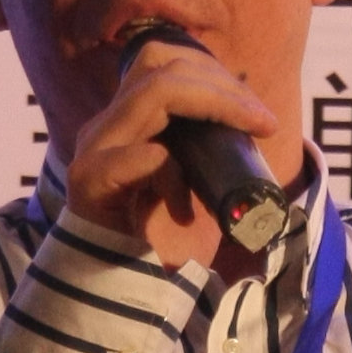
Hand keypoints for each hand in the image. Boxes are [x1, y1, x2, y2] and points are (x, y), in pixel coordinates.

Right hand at [66, 38, 278, 269]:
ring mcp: (95, 150)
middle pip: (159, 64)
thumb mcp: (190, 183)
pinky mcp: (91, 182)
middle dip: (220, 84)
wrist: (111, 292)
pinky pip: (144, 156)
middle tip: (260, 118)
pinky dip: (177, 172)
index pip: (162, 60)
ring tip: (247, 131)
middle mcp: (106, 126)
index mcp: (127, 120)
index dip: (213, 70)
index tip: (257, 110)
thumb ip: (206, 152)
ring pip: (153, 94)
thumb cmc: (155, 239)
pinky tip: (188, 206)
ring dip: (212, 106)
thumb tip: (261, 127)